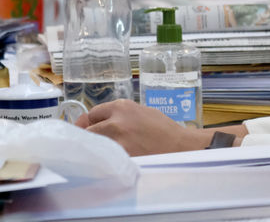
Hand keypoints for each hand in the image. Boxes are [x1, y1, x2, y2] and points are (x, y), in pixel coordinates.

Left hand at [75, 99, 210, 155]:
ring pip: (94, 145)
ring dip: (96, 149)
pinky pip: (104, 158)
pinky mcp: (121, 157)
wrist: (180, 146)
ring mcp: (117, 141)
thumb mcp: (140, 112)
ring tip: (103, 153)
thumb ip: (120, 115)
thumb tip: (100, 121)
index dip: (91, 122)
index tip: (90, 129)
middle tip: (94, 143)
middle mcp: (116, 122)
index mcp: (121, 107)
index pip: (93, 114)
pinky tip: (111, 162)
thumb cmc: (163, 129)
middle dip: (90, 136)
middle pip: (89, 130)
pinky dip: (105, 160)